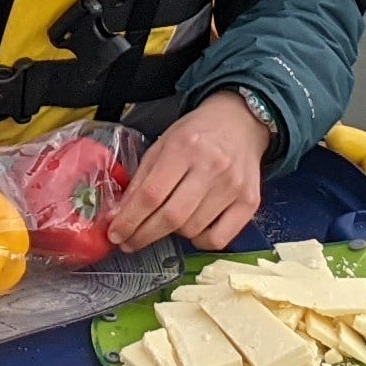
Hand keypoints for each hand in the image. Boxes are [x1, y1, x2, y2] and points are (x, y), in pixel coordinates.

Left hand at [108, 91, 271, 251]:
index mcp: (184, 147)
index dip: (130, 220)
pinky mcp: (250, 202)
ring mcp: (233, 186)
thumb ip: (141, 180)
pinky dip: (200, 241)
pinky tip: (193, 229)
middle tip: (129, 242)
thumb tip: (120, 217)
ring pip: (192, 229)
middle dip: (143, 235)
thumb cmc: (196, 134)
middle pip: (171, 217)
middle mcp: (212, 167)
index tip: (115, 234)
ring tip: (166, 221)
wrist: (240, 123)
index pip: (151, 194)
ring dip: (172, 234)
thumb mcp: (162, 145)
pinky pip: (219, 239)